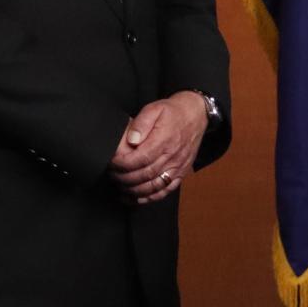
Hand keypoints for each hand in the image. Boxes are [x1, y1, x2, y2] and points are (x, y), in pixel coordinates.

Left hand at [108, 90, 208, 204]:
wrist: (196, 115)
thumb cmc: (173, 112)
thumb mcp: (155, 109)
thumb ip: (141, 123)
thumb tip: (131, 140)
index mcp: (164, 140)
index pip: (139, 159)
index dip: (122, 164)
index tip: (111, 163)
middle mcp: (172, 156)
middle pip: (144, 175)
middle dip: (124, 178)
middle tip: (112, 175)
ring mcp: (177, 166)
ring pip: (154, 186)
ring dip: (134, 191)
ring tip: (121, 186)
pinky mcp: (181, 172)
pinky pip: (166, 190)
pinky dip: (150, 198)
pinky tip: (137, 198)